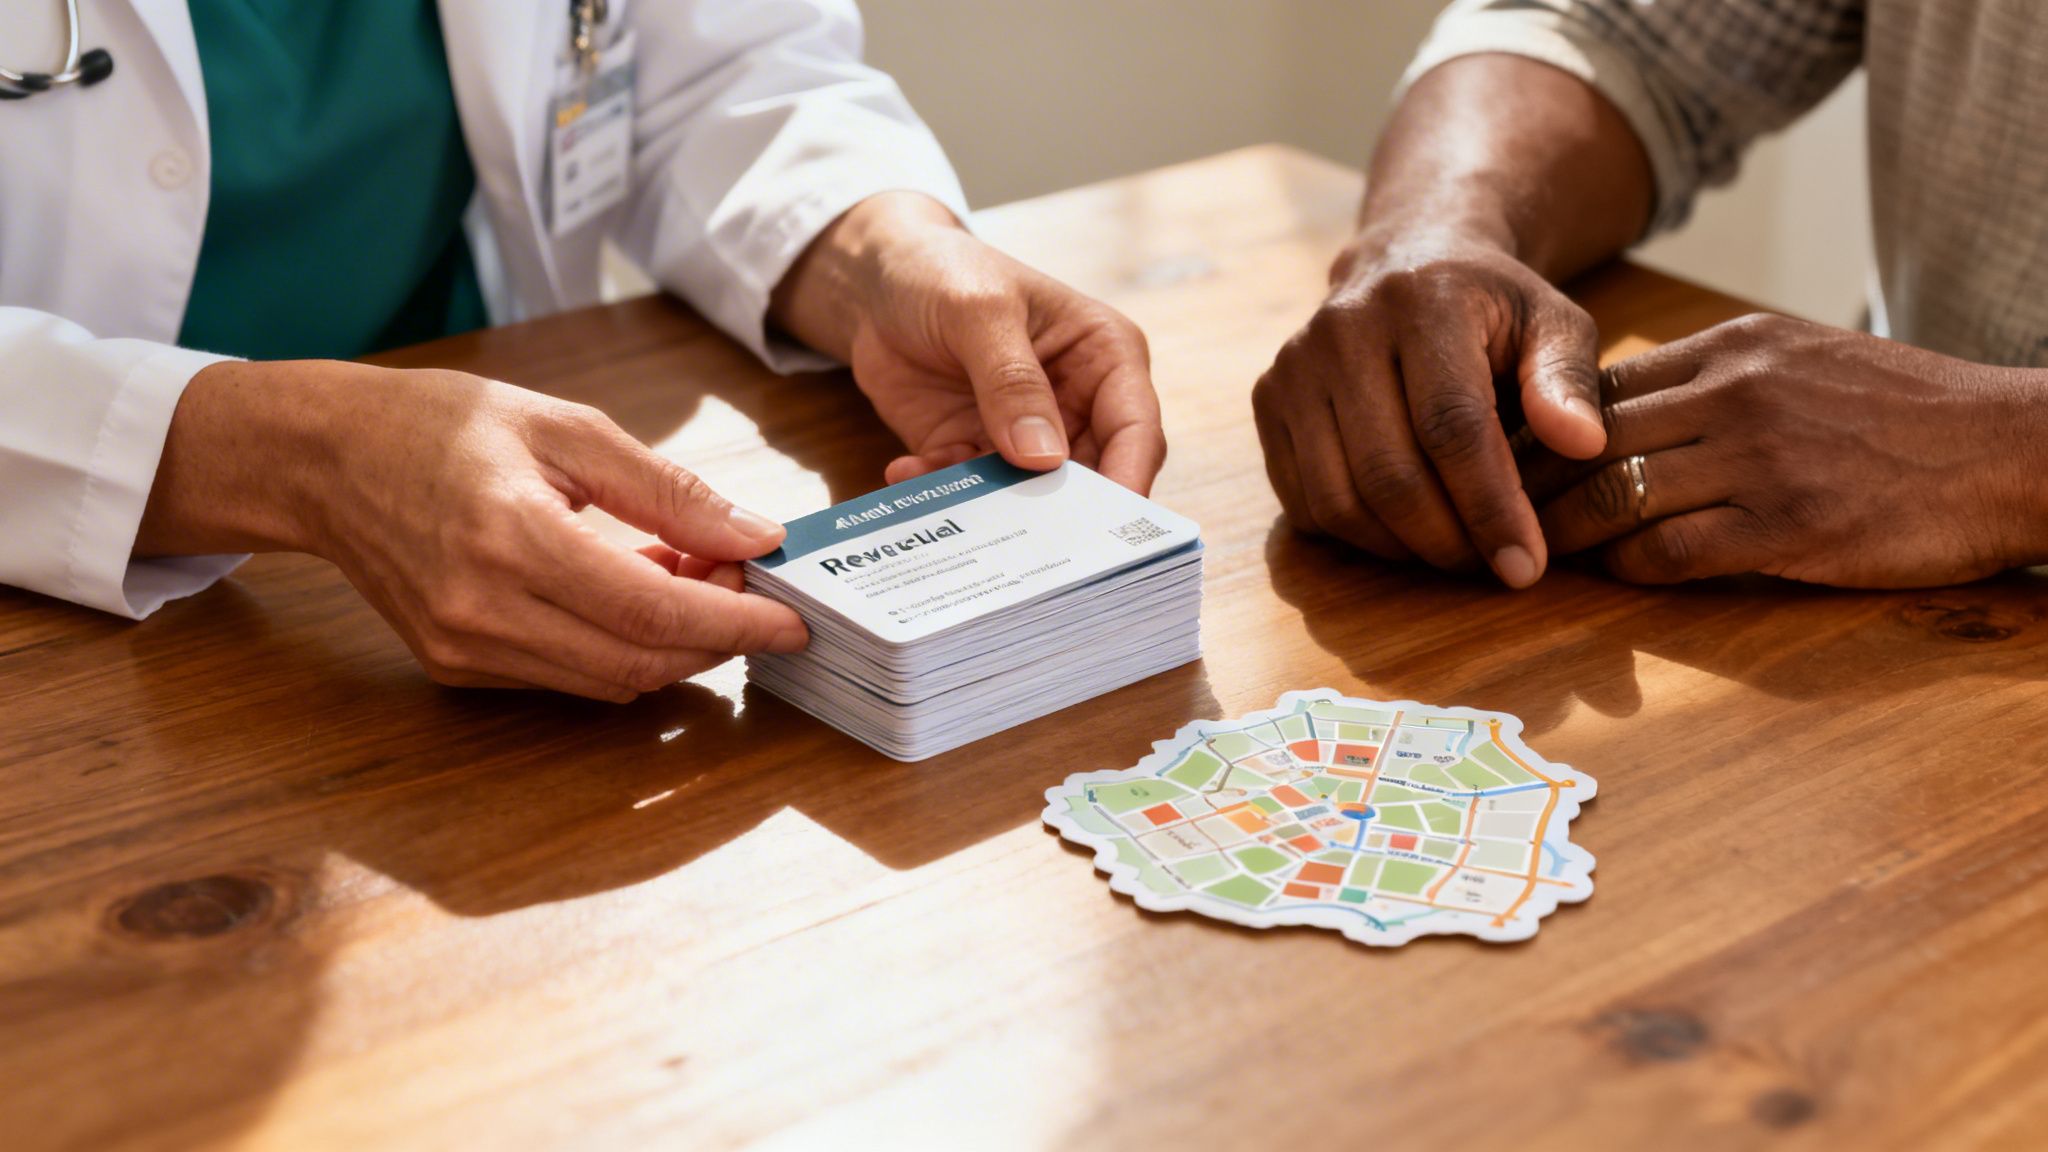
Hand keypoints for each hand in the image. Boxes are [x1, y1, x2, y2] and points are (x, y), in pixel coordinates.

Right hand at [138, 361, 807, 699]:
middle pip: (640, 664)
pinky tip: (635, 596)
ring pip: (609, 683)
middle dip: (715, 637)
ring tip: (695, 581)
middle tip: (748, 584)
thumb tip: (755, 536)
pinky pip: (567, 678)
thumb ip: (668, 490)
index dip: (738, 623)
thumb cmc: (440, 426)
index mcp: (512, 538)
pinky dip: (620, 650)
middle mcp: (483, 610)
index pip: (655, 614)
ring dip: (672, 647)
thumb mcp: (566, 428)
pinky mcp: (455, 667)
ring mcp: (464, 649)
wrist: (324, 458)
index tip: (793, 616)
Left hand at [770, 192, 1164, 493]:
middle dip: (1064, 513)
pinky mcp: (975, 452)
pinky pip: (970, 492)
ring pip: (1031, 497)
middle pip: (1092, 479)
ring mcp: (1025, 436)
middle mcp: (1076, 405)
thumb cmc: (945, 272)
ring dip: (996, 509)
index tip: (1110, 526)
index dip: (1129, 479)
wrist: (876, 282)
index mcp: (1104, 358)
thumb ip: (1012, 382)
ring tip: (962, 512)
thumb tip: (1043, 458)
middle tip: (1036, 546)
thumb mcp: (980, 312)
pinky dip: (943, 490)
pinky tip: (908, 470)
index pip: (1135, 429)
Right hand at [1251, 229, 1608, 586]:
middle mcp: (1343, 330)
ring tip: (1450, 551)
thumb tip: (1582, 444)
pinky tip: (1401, 529)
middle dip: (1446, 541)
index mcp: (1423, 302)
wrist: (1406, 260)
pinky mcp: (1267, 401)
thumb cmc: (1490, 307)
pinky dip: (1354, 535)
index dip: (1489, 505)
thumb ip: (1569, 380)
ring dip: (1399, 548)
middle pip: (1390, 473)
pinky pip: (1303, 500)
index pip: (1452, 426)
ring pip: (1339, 499)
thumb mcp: (1552, 323)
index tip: (1525, 564)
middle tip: (1490, 567)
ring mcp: (1293, 367)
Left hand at [1522, 314, 2047, 586]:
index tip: (1506, 462)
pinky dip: (1629, 569)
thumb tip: (1623, 407)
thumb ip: (1716, 378)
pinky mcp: (1788, 526)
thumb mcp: (1803, 361)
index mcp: (1733, 346)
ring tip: (1536, 555)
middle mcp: (1736, 392)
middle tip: (1492, 518)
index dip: (1541, 430)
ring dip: (1564, 534)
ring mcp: (1760, 459)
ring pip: (1611, 495)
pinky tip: (1619, 577)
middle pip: (1586, 439)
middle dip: (1529, 484)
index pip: (1598, 385)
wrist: (2015, 450)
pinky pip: (1669, 552)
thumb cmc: (1906, 414)